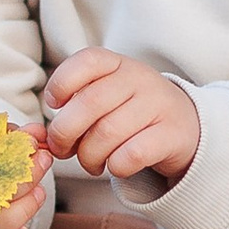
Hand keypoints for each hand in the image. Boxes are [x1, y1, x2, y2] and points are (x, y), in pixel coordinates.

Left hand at [44, 51, 200, 185]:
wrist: (187, 127)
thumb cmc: (132, 115)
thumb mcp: (108, 99)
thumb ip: (75, 109)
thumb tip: (42, 137)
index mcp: (118, 64)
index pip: (87, 61)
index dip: (62, 83)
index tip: (54, 105)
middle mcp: (140, 79)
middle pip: (90, 103)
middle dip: (65, 133)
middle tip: (63, 149)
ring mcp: (159, 105)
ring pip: (107, 133)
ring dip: (89, 156)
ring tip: (91, 163)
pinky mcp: (171, 135)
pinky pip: (131, 154)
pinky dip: (115, 166)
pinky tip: (115, 166)